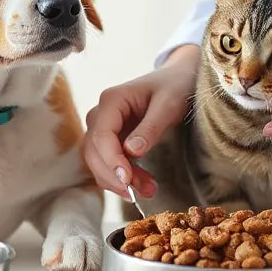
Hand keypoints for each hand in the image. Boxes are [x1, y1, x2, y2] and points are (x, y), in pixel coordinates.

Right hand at [83, 46, 199, 197]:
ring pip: (98, 161)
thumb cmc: (174, 87)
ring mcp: (104, 127)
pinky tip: (142, 184)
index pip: (101, 136)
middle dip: (115, 175)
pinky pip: (108, 162)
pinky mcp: (112, 139)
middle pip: (94, 152)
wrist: (177, 79)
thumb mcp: (168, 105)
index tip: (128, 179)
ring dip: (118, 180)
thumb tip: (132, 152)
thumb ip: (150, 127)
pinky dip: (121, 177)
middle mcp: (101, 113)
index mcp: (111, 100)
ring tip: (149, 190)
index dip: (112, 160)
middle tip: (144, 191)